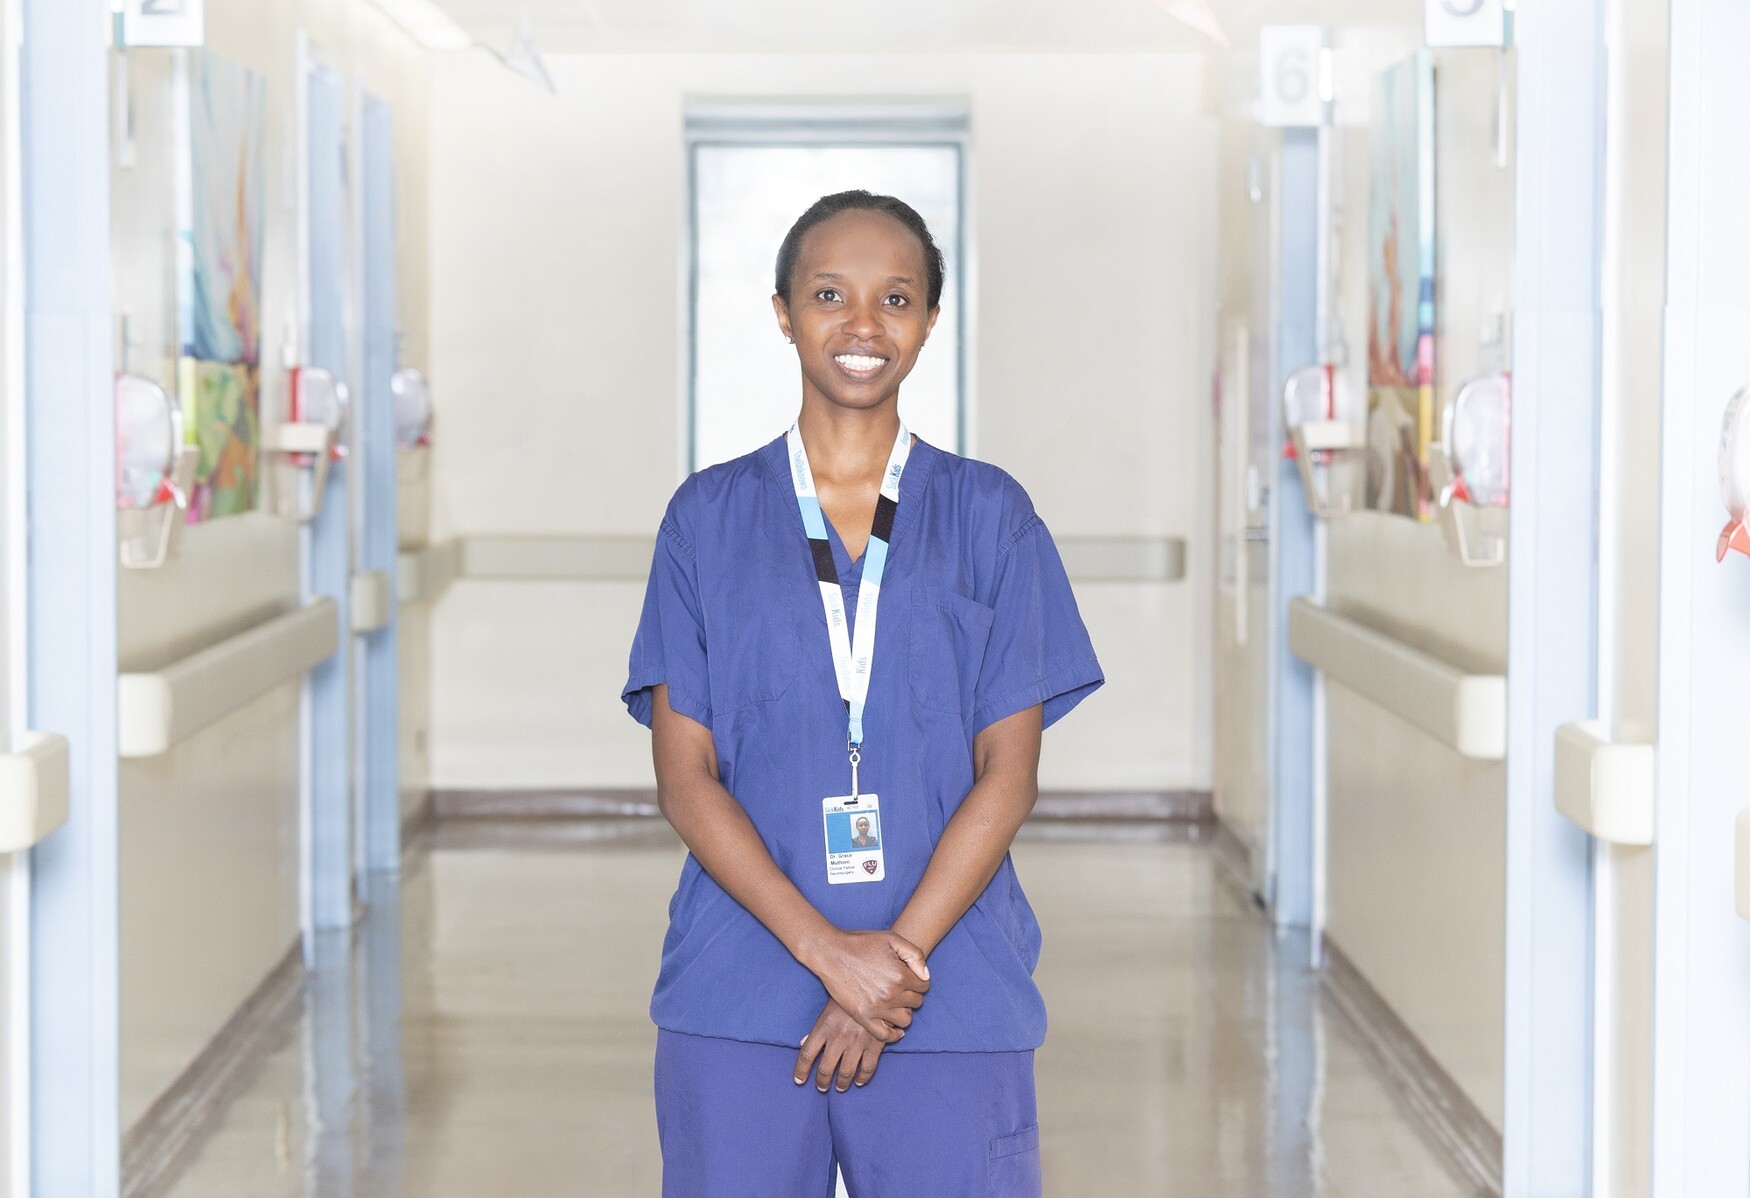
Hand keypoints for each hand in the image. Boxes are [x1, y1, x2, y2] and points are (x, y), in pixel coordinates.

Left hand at [795, 1000, 888, 1091]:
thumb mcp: (829, 1007)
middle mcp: (839, 1037)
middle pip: (825, 1068)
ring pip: (846, 1072)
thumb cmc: (849, 995)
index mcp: (824, 1027)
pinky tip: (860, 1081)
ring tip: (840, 1087)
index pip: (807, 1054)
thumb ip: (816, 1028)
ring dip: (842, 1083)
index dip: (801, 1070)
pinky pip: (868, 1068)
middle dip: (822, 1082)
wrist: (877, 986)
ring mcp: (857, 1042)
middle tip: (821, 1087)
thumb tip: (802, 1043)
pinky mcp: (875, 1044)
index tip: (799, 1080)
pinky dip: (863, 1078)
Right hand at [803, 930, 928, 1041]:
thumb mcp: (892, 939)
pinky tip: (895, 1028)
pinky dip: (893, 1034)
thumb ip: (915, 955)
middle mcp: (891, 994)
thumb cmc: (861, 943)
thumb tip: (925, 976)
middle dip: (912, 994)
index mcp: (900, 975)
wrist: (831, 953)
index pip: (924, 986)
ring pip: (905, 1019)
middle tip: (901, 988)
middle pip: (916, 1002)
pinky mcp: (863, 1017)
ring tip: (896, 1003)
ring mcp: (876, 1008)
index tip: (910, 977)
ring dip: (904, 1011)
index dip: (919, 980)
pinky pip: (885, 1035)